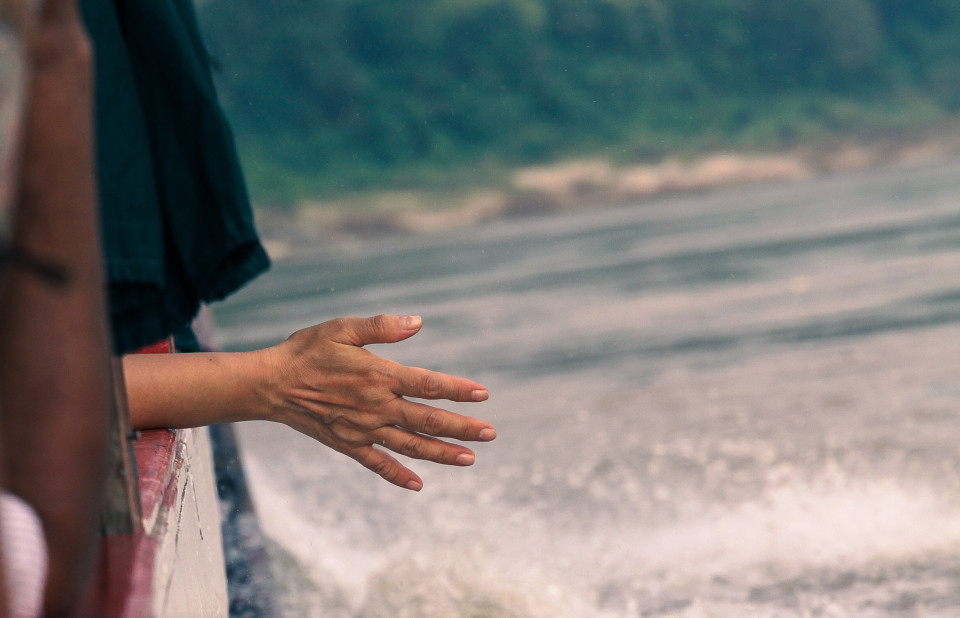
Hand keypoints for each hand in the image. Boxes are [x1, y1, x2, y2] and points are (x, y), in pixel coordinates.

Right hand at [263, 314, 495, 490]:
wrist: (270, 384)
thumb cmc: (307, 350)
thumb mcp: (343, 328)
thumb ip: (382, 326)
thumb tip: (418, 322)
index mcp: (378, 375)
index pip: (428, 385)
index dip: (458, 390)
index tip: (483, 395)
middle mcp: (376, 406)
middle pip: (428, 420)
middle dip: (462, 427)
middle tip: (490, 433)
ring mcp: (363, 429)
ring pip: (411, 445)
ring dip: (442, 453)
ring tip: (470, 459)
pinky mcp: (348, 444)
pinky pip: (378, 464)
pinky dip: (399, 475)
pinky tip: (418, 485)